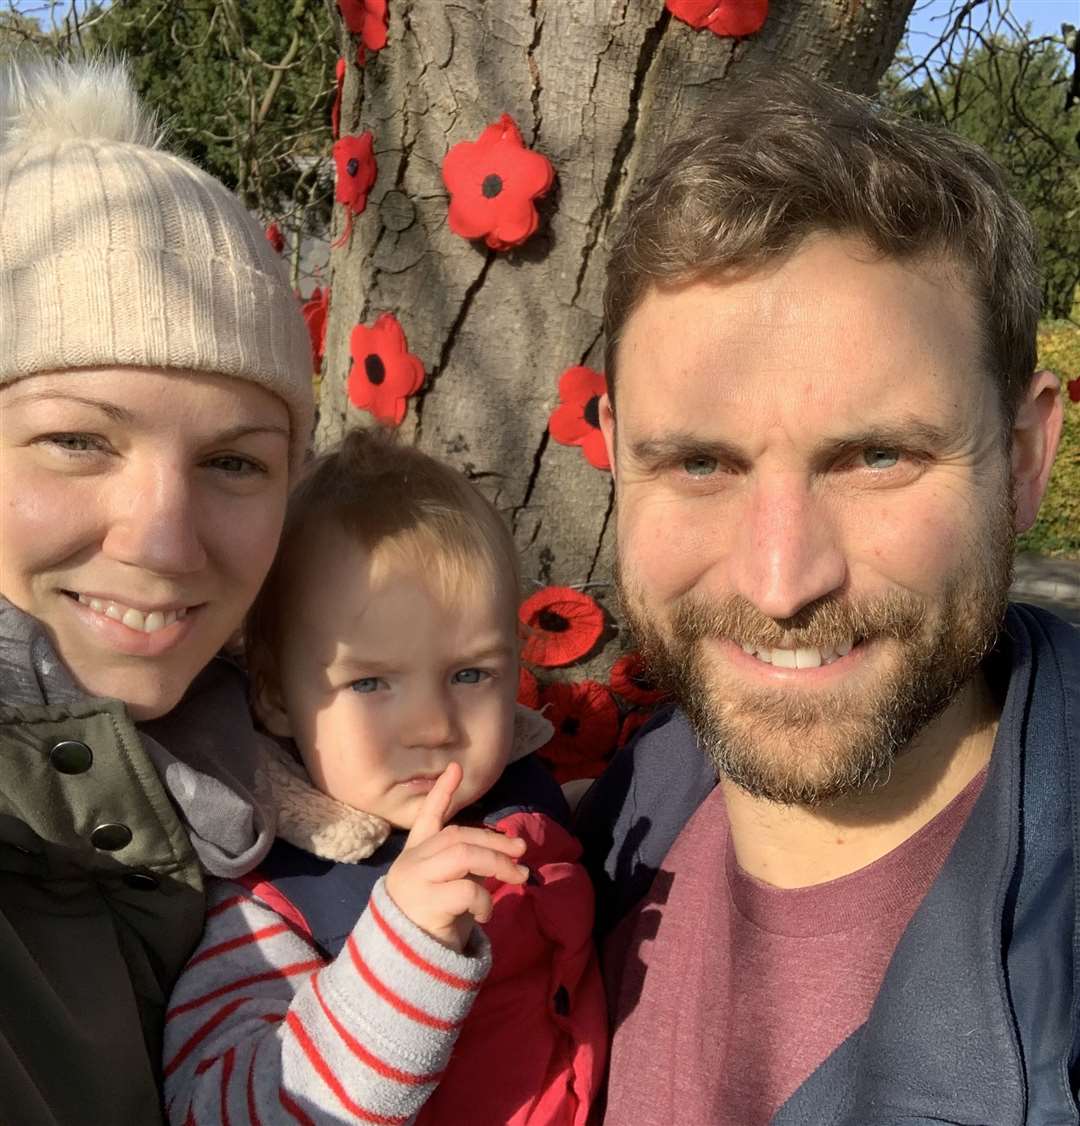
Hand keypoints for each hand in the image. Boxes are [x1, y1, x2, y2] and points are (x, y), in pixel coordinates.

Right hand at [384, 762, 527, 952]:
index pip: (427, 816)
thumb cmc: (432, 923)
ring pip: (463, 854)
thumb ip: (466, 866)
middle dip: (495, 842)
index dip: (441, 792)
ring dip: (498, 864)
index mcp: (415, 854)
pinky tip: (487, 911)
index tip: (455, 768)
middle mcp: (412, 863)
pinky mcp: (426, 903)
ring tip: (520, 877)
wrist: (407, 964)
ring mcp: (416, 881)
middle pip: (458, 836)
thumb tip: (508, 853)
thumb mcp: (450, 888)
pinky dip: (485, 898)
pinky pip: (466, 889)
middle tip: (522, 852)